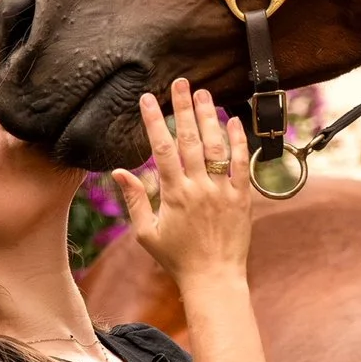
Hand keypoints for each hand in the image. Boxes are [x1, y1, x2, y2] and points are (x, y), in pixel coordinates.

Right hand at [112, 78, 251, 286]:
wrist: (214, 279)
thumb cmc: (177, 259)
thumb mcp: (146, 233)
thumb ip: (134, 200)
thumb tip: (118, 171)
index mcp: (173, 196)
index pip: (162, 150)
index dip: (154, 122)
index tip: (148, 99)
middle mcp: (199, 189)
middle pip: (190, 141)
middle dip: (184, 109)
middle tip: (181, 83)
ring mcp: (222, 191)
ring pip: (216, 147)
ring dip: (209, 117)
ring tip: (204, 93)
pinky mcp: (242, 198)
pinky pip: (242, 164)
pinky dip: (238, 141)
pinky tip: (233, 120)